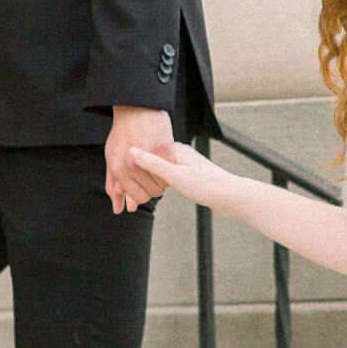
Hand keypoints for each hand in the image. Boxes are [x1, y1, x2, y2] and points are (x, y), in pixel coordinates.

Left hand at [105, 105, 175, 214]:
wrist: (134, 109)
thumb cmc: (121, 134)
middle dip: (154, 189)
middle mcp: (132, 165)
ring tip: (159, 168)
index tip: (146, 188)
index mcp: (119, 169)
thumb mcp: (112, 160)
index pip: (137, 196)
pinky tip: (166, 160)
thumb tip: (120, 210)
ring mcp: (148, 156)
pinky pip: (171, 168)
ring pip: (163, 183)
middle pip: (152, 192)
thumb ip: (113, 186)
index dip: (143, 196)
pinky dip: (171, 168)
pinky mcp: (164, 148)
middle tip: (155, 178)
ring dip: (163, 180)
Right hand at [116, 132, 240, 214]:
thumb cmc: (205, 185)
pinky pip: (166, 179)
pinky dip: (156, 187)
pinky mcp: (188, 175)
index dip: (128, 167)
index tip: (115, 180)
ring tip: (131, 197)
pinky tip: (152, 193)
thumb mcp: (175, 175)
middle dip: (134, 178)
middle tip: (118, 193)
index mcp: (173, 150)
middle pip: (148, 164)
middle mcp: (177, 154)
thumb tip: (131, 151)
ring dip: (144, 183)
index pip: (143, 153)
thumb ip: (152, 163)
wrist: (231, 195)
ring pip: (156, 173)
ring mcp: (183, 164)